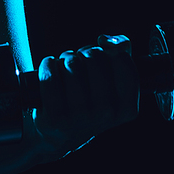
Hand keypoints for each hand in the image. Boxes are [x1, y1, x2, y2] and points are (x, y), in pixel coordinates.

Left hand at [33, 34, 138, 158]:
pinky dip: (47, 66)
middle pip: (94, 56)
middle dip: (84, 53)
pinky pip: (50, 76)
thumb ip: (121, 51)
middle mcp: (106, 114)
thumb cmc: (88, 98)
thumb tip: (107, 40)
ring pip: (71, 64)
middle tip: (80, 65)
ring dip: (64, 60)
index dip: (110, 51)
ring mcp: (80, 118)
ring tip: (64, 72)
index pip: (123, 60)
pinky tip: (50, 71)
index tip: (103, 58)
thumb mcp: (112, 79)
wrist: (60, 133)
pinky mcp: (55, 118)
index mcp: (126, 107)